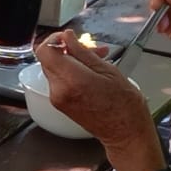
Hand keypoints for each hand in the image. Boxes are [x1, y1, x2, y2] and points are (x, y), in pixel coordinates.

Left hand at [33, 32, 158, 159]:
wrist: (125, 132)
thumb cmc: (124, 104)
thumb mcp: (108, 70)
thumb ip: (82, 51)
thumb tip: (67, 37)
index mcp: (72, 80)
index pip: (45, 51)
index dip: (54, 39)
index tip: (69, 37)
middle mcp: (59, 91)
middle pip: (48, 59)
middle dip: (67, 49)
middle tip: (91, 48)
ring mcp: (57, 99)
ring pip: (54, 68)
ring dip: (71, 60)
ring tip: (97, 59)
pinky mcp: (59, 104)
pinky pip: (59, 80)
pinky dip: (71, 72)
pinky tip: (91, 72)